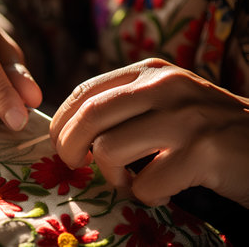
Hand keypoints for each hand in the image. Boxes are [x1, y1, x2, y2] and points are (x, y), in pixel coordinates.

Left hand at [50, 58, 248, 207]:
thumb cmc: (205, 128)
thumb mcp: (163, 102)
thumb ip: (123, 105)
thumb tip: (69, 128)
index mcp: (150, 72)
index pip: (84, 92)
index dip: (62, 123)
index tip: (63, 146)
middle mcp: (165, 86)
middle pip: (88, 117)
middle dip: (69, 149)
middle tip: (77, 167)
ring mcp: (184, 116)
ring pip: (109, 150)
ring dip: (113, 177)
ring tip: (133, 181)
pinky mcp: (202, 151)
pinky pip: (146, 184)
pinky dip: (148, 196)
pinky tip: (167, 192)